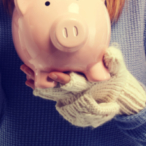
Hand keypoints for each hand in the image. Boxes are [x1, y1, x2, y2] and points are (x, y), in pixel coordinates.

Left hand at [27, 46, 145, 127]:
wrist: (118, 94)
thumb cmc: (118, 80)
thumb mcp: (119, 70)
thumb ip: (115, 61)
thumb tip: (111, 51)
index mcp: (88, 85)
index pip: (74, 83)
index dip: (63, 80)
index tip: (53, 74)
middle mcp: (78, 92)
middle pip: (56, 88)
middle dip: (42, 80)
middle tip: (28, 72)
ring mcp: (72, 94)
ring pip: (51, 90)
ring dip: (38, 81)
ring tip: (25, 72)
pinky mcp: (68, 94)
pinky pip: (51, 91)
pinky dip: (41, 85)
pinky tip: (29, 79)